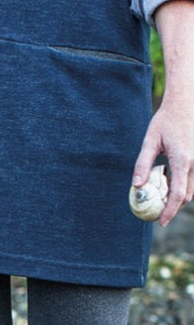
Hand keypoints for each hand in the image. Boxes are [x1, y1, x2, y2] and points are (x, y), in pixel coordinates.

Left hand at [132, 97, 193, 226]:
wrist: (185, 102)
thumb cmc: (165, 120)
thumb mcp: (150, 141)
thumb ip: (143, 164)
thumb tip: (136, 186)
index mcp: (183, 160)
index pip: (178, 193)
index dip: (170, 211)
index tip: (161, 222)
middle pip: (187, 195)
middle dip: (173, 207)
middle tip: (157, 213)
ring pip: (192, 188)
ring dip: (178, 196)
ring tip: (160, 196)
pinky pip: (193, 178)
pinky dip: (182, 185)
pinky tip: (168, 180)